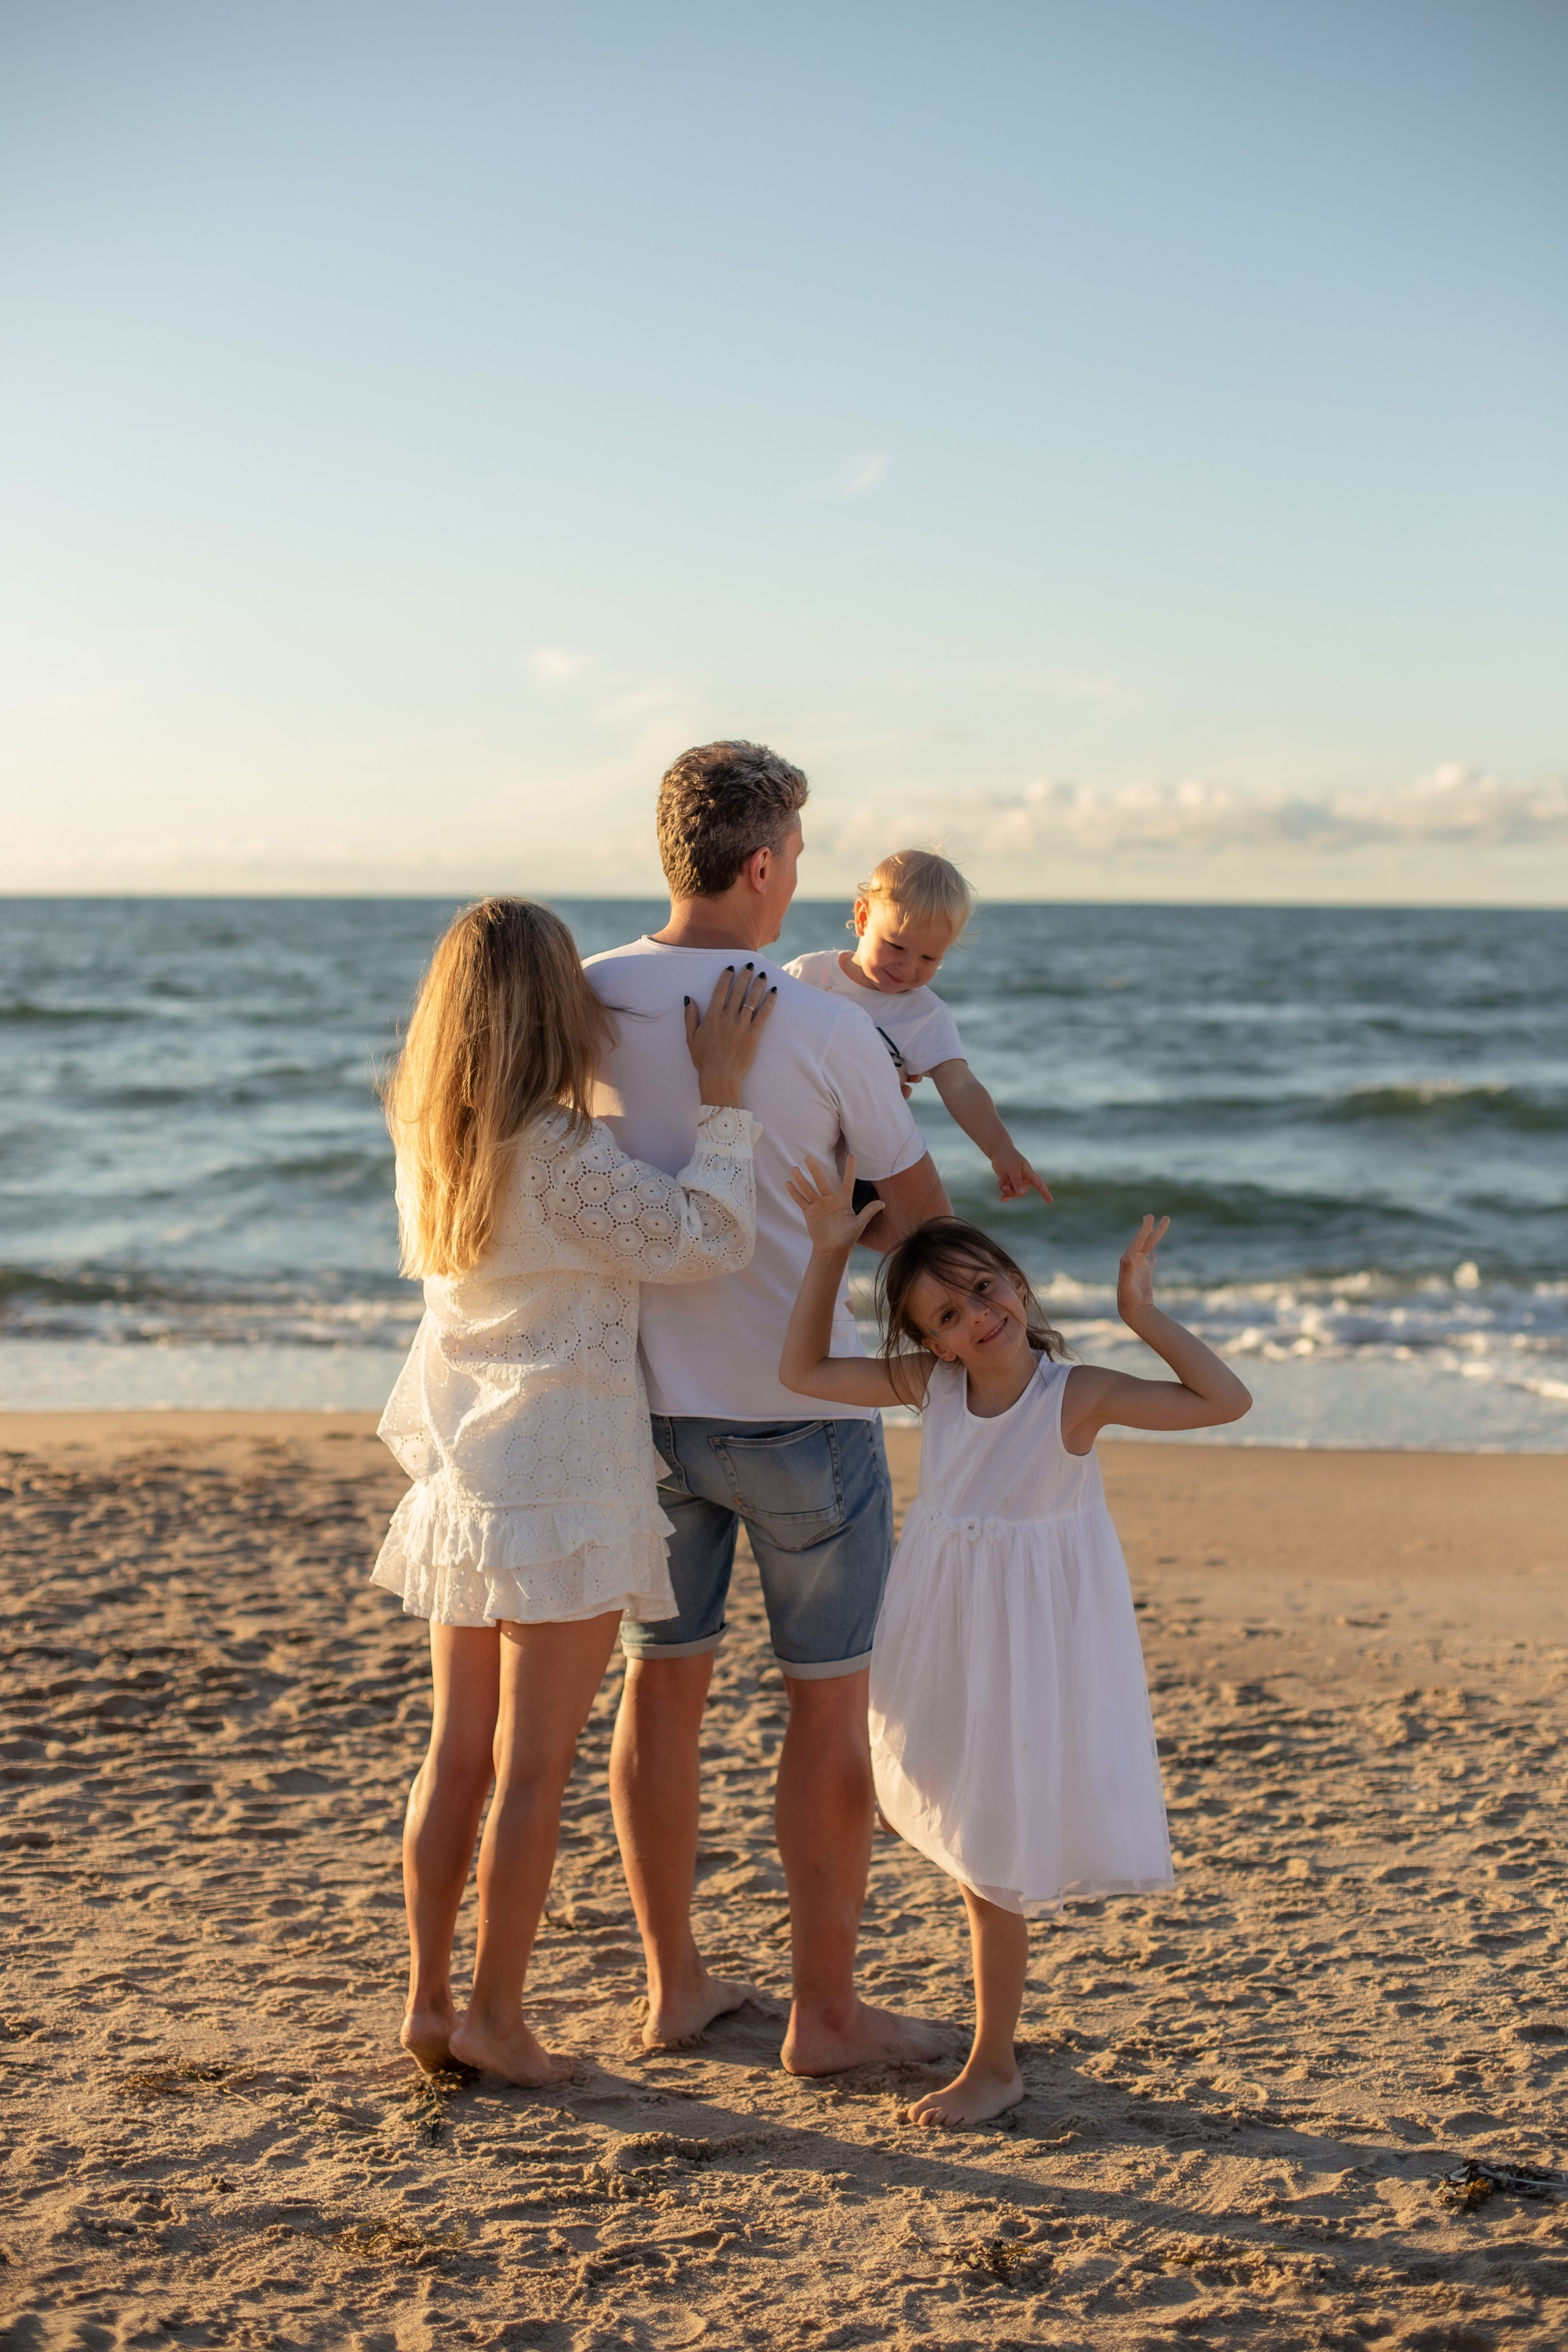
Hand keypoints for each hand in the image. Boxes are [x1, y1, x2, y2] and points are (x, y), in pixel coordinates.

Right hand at [684, 966, 775, 1106]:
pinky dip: (770, 1001)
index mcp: (712, 1016)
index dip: (726, 977)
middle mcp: (728, 1017)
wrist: (720, 1076)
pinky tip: (774, 991)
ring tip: (763, 974)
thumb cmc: (704, 1059)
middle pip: (738, 990)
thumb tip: (689, 999)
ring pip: (752, 999)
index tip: (731, 967)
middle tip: (750, 965)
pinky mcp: (754, 1033)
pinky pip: (764, 1014)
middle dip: (744, 975)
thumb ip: (690, 1017)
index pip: (720, 990)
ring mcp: (742, 1024)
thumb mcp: (691, 1038)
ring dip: (758, 984)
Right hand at [785, 1153, 884, 1251]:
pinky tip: (788, 1183)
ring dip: (801, 1180)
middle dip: (815, 1170)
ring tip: (794, 1168)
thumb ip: (868, 1212)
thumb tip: (883, 1203)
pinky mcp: (809, 1212)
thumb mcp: (859, 1225)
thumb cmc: (847, 1237)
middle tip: (809, 1157)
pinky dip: (794, 1193)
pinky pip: (801, 1201)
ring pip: (809, 1189)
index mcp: (843, 1200)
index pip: (848, 1181)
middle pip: (821, 1181)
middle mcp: (830, 1199)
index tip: (852, 1156)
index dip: (850, 1169)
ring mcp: (818, 1205)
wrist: (832, 1249)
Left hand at [993, 1151, 1052, 1203]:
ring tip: (1000, 1182)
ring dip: (1006, 1190)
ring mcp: (1016, 1181)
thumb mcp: (1013, 1168)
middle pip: (1022, 1192)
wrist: (999, 1152)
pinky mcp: (1009, 1182)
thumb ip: (1016, 1180)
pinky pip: (1008, 1192)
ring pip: (1014, 1193)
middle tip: (1004, 1186)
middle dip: (1012, 1191)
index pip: (1039, 1184)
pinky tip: (1002, 1199)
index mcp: (1029, 1173)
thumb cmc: (1008, 1157)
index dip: (1045, 1192)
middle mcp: (1024, 1179)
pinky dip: (1005, 1195)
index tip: (1050, 1201)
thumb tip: (1021, 1192)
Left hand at [1116, 1215, 1170, 1324]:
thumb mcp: (1127, 1285)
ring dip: (1154, 1237)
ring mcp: (1139, 1268)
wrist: (1132, 1312)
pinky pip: (1149, 1262)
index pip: (1138, 1242)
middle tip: (1156, 1215)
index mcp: (1128, 1261)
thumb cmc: (1128, 1299)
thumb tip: (1126, 1256)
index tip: (1149, 1218)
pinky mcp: (1144, 1275)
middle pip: (1143, 1242)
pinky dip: (1151, 1256)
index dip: (1144, 1230)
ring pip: (1148, 1248)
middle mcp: (1132, 1262)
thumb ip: (1127, 1270)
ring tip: (1162, 1225)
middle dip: (1150, 1229)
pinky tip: (1154, 1254)